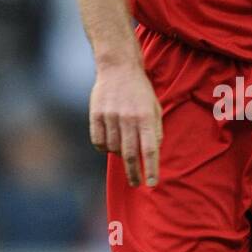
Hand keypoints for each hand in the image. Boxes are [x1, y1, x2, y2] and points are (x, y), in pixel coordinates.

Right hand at [89, 63, 162, 185]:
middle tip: (135, 183)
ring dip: (119, 155)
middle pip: (131, 154)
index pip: (150, 149)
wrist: (118, 67)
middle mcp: (128, 118)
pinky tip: (109, 144)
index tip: (152, 184)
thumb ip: (155, 130)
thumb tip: (153, 153)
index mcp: (146, 117)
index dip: (151, 169)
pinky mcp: (96, 115)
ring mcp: (110, 116)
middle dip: (134, 173)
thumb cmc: (140, 90)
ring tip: (123, 151)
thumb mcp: (155, 107)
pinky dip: (104, 147)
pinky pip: (98, 141)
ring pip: (113, 149)